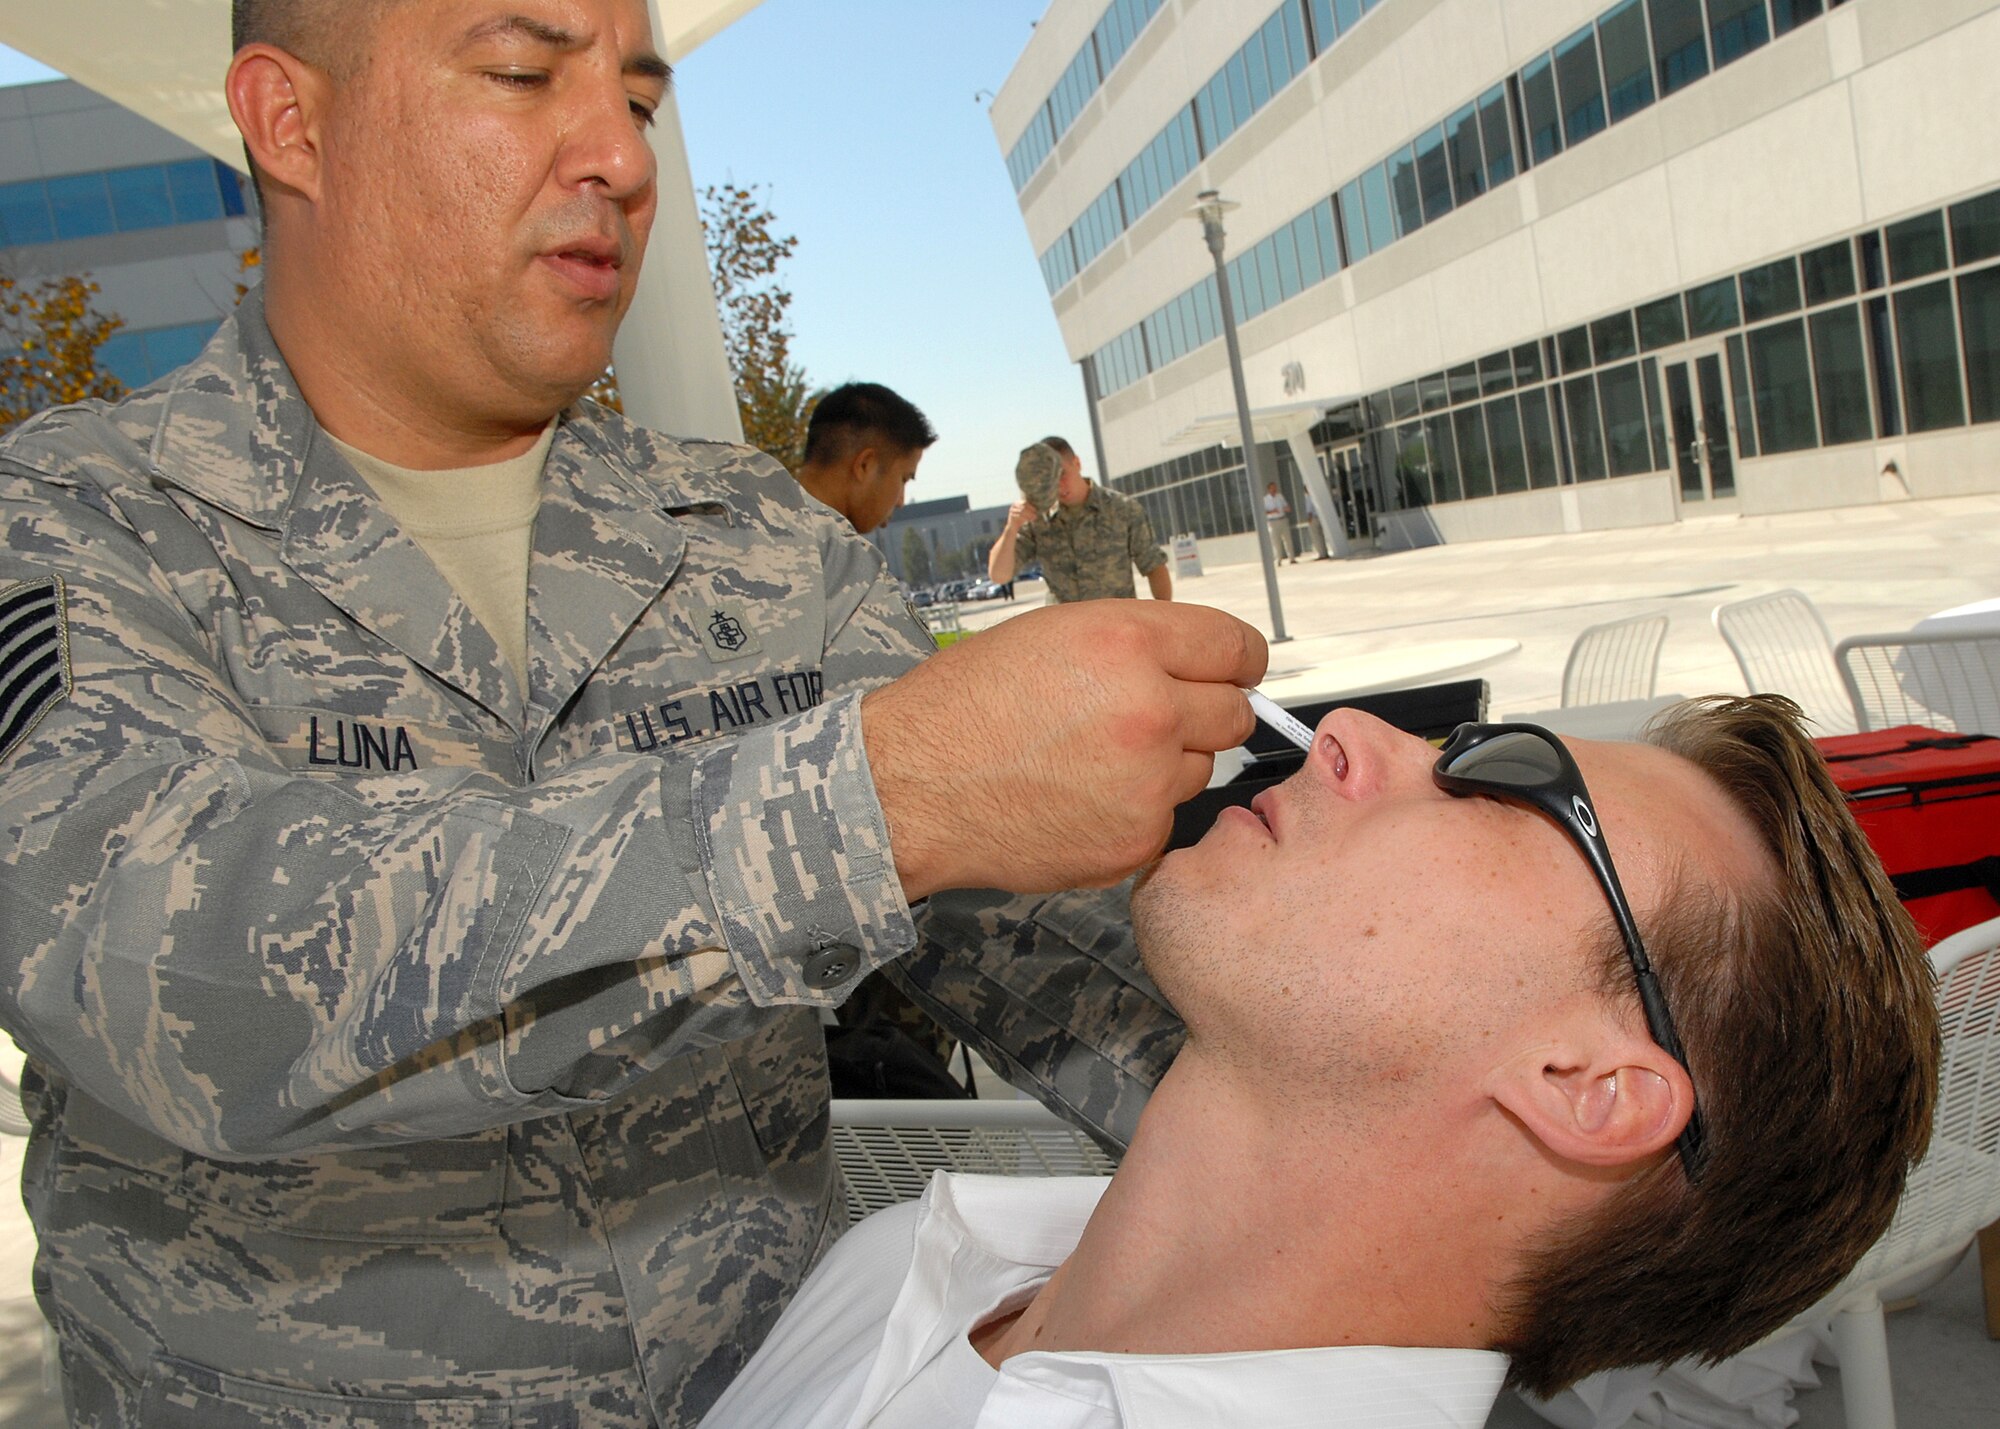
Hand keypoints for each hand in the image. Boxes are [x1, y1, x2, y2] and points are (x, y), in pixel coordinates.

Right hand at [863, 602, 1266, 898]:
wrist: (910, 787)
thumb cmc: (966, 706)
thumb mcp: (1054, 634)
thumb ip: (1138, 643)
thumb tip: (1200, 665)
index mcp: (1129, 644)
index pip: (1237, 648)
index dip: (1236, 661)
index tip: (1229, 672)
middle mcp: (1150, 711)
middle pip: (1233, 714)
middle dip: (1204, 713)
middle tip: (1150, 720)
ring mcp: (1146, 784)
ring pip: (1198, 770)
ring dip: (1165, 765)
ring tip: (1092, 761)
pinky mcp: (1133, 842)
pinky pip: (1164, 820)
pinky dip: (1134, 813)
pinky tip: (1079, 800)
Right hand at [1006, 500, 1039, 528]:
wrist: (1013, 527)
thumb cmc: (1020, 519)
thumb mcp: (1025, 514)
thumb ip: (1029, 510)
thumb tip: (1037, 509)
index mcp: (1017, 503)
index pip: (1025, 503)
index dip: (1030, 506)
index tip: (1035, 510)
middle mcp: (1013, 506)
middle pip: (1023, 507)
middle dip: (1030, 511)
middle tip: (1035, 514)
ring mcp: (1012, 510)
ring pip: (1022, 511)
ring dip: (1029, 515)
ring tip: (1034, 517)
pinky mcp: (1011, 515)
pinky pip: (1020, 516)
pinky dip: (1026, 518)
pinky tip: (1030, 520)